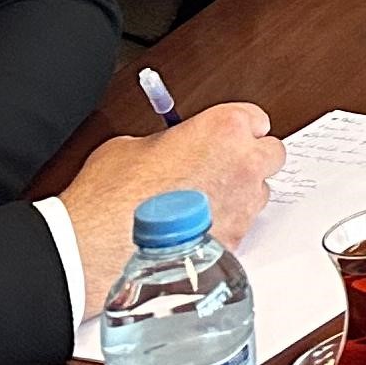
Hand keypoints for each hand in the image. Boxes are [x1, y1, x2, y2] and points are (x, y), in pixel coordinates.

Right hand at [56, 103, 281, 297]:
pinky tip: (194, 230)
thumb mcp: (133, 145)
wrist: (94, 245)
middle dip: (249, 160)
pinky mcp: (233, 242)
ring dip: (238, 195)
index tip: (226, 138)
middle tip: (219, 168)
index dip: (237, 129)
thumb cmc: (109, 195)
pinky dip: (223, 227)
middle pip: (271, 154)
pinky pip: (240, 227)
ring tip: (200, 204)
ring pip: (259, 194)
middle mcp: (242, 165)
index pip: (256, 118)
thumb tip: (172, 147)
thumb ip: (167, 140)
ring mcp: (242, 206)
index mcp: (223, 129)